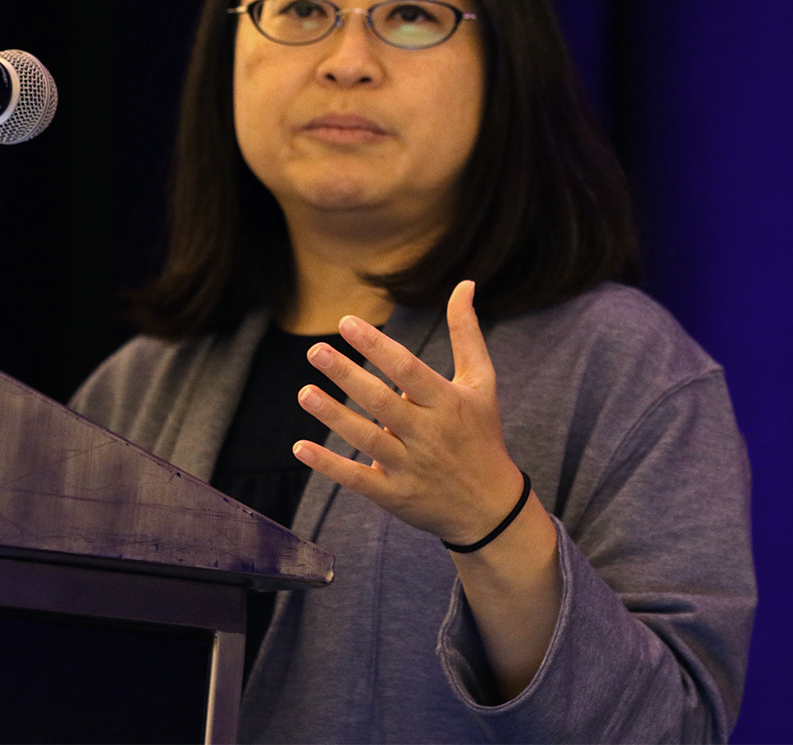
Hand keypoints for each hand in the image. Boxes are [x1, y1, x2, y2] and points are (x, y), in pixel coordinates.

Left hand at [293, 280, 525, 545]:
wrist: (492, 508)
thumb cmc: (482, 434)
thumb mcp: (481, 382)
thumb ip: (466, 333)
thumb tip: (465, 283)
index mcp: (447, 402)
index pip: (407, 369)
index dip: (377, 346)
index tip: (347, 323)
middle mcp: (428, 433)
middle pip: (381, 401)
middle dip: (347, 375)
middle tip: (315, 350)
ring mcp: (410, 466)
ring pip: (366, 438)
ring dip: (332, 416)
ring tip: (304, 391)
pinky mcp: (395, 495)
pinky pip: (357, 479)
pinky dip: (328, 465)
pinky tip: (301, 447)